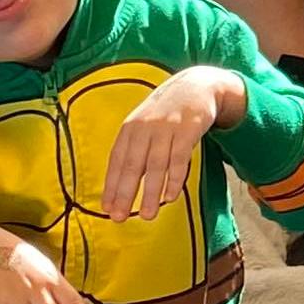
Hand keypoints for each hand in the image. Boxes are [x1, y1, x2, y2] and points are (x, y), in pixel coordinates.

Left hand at [100, 64, 243, 220]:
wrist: (195, 86)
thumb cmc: (166, 111)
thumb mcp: (144, 124)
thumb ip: (134, 148)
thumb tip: (121, 183)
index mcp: (130, 128)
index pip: (117, 161)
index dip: (111, 186)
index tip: (107, 208)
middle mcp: (145, 128)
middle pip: (133, 165)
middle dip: (126, 193)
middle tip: (120, 217)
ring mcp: (166, 128)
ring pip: (156, 165)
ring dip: (150, 192)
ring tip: (148, 215)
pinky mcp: (188, 129)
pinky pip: (180, 159)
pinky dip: (174, 179)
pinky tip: (170, 196)